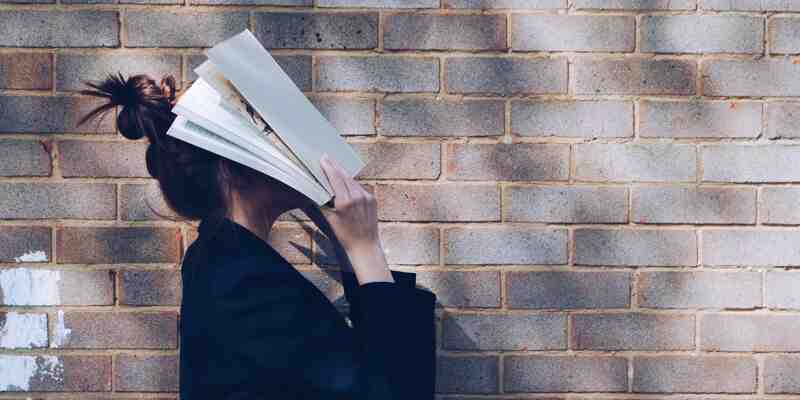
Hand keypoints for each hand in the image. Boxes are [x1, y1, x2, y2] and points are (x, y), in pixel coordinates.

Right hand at [313, 153, 392, 284]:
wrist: (365, 245)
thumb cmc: (346, 235)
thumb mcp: (330, 220)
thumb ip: (324, 204)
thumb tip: (318, 192)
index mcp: (345, 202)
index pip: (336, 178)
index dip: (329, 167)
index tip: (323, 159)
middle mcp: (357, 197)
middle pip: (345, 176)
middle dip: (335, 166)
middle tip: (327, 157)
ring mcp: (367, 197)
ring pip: (352, 181)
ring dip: (343, 174)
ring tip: (335, 167)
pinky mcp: (372, 199)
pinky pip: (360, 188)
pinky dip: (352, 184)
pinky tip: (346, 182)